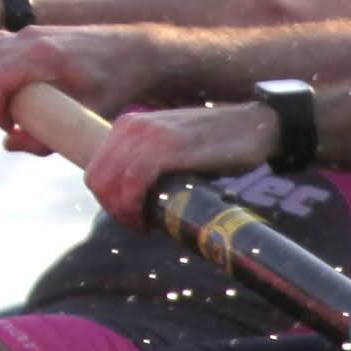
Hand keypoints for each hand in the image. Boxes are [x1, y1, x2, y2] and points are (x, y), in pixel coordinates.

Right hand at [0, 24, 174, 134]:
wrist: (133, 51)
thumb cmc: (114, 85)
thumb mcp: (87, 115)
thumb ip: (47, 135)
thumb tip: (8, 143)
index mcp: (43, 56)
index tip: (9, 127)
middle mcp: (29, 39)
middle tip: (5, 123)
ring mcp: (25, 32)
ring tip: (0, 107)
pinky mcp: (24, 33)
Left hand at [87, 104, 272, 225]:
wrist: (255, 124)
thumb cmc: (216, 142)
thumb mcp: (171, 146)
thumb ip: (146, 162)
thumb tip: (128, 197)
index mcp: (128, 124)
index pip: (95, 170)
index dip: (106, 200)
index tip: (128, 216)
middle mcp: (132, 126)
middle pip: (98, 180)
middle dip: (112, 209)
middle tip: (137, 225)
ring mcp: (148, 135)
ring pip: (112, 184)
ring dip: (123, 213)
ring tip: (145, 226)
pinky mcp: (168, 148)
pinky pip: (133, 183)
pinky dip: (134, 207)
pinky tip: (150, 222)